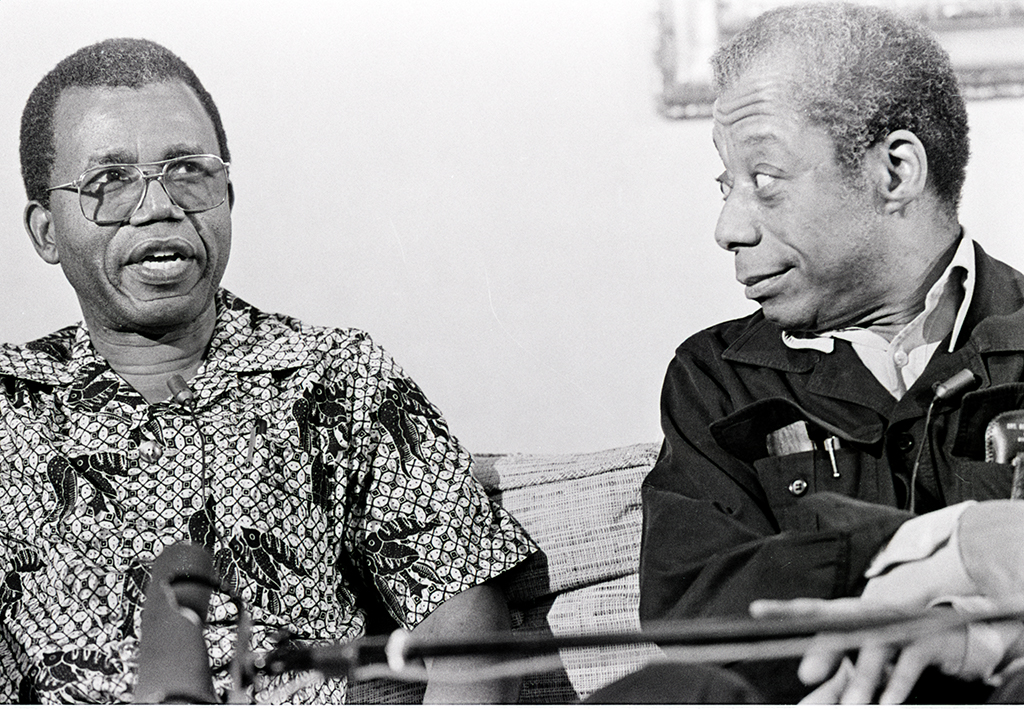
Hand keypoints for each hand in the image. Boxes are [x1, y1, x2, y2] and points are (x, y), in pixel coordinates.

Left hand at [751, 597, 966, 703]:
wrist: (947, 636)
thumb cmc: (891, 646)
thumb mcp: (859, 659)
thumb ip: (833, 672)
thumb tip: (806, 695)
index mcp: (847, 613)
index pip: (811, 610)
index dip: (784, 609)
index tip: (756, 610)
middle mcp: (869, 613)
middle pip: (842, 627)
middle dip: (825, 651)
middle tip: (806, 676)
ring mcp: (899, 624)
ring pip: (876, 650)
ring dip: (863, 680)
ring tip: (852, 705)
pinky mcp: (926, 640)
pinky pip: (910, 662)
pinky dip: (898, 683)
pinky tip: (888, 703)